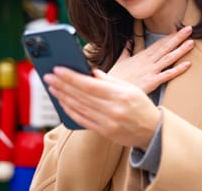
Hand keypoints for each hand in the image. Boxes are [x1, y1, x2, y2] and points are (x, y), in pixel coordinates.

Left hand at [44, 67, 159, 149]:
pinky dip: (70, 111)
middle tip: (48, 77)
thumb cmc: (141, 106)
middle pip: (81, 95)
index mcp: (120, 95)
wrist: (153, 132)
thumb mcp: (131, 88)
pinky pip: (82, 120)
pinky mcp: (104, 132)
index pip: (89, 85)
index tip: (58, 69)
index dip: (71, 77)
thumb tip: (91, 73)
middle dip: (62, 85)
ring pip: (79, 107)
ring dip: (63, 97)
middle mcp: (113, 109)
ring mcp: (107, 123)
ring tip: (52, 88)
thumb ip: (110, 80)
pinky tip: (62, 103)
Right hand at [107, 25, 193, 92]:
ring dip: (181, 50)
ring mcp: (150, 71)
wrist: (111, 90)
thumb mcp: (120, 61)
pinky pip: (167, 75)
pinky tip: (188, 64)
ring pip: (168, 58)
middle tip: (189, 29)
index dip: (168, 37)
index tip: (178, 29)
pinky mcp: (152, 82)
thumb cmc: (116, 78)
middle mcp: (148, 61)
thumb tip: (129, 42)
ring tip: (191, 42)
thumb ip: (126, 51)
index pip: (158, 44)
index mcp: (141, 56)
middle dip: (178, 38)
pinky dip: (178, 69)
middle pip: (165, 47)